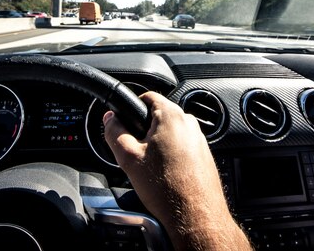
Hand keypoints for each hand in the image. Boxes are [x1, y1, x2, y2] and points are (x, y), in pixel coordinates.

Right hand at [103, 91, 251, 250]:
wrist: (195, 216)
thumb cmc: (168, 189)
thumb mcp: (129, 158)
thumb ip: (114, 132)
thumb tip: (109, 119)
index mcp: (171, 116)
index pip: (147, 96)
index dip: (131, 108)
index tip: (124, 123)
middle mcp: (189, 123)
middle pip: (158, 116)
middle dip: (143, 131)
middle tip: (135, 153)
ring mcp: (199, 140)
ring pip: (169, 133)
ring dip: (157, 145)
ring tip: (150, 168)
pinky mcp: (204, 155)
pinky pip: (181, 147)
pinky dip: (170, 156)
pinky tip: (164, 175)